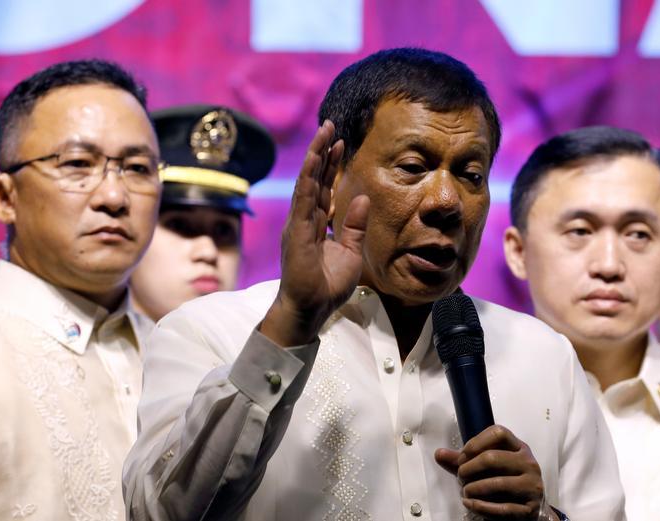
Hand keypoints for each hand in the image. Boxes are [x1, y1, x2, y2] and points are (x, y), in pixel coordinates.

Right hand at [260, 120, 369, 346]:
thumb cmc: (327, 286)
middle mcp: (304, 220)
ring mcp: (299, 225)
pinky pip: (304, 200)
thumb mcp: (350, 252)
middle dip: (322, 152)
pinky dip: (309, 179)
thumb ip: (353, 226)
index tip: (340, 142)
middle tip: (330, 125)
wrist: (312, 309)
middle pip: (314, 179)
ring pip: (307, 183)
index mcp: (316, 224)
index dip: (331, 165)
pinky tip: (313, 160)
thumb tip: (361, 199)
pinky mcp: (298, 233)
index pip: (323, 187)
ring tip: (324, 133)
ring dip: (315, 157)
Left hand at [435, 425, 550, 519]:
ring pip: (497, 483)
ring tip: (465, 492)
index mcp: (519, 447)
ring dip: (473, 489)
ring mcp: (532, 486)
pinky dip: (481, 507)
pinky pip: (502, 508)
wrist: (528, 510)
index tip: (462, 456)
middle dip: (468, 468)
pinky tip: (470, 504)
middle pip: (493, 457)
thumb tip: (439, 454)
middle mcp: (529, 463)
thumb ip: (462, 461)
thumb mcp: (487, 468)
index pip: (498, 433)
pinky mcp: (530, 509)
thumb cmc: (504, 483)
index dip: (475, 442)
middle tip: (460, 477)